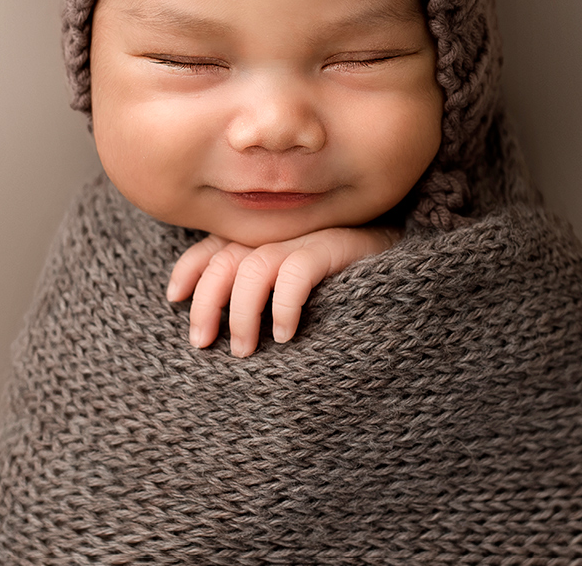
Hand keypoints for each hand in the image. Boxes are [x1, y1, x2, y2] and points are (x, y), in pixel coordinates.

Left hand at [166, 225, 400, 357]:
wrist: (407, 267)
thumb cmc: (344, 285)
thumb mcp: (291, 287)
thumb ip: (256, 288)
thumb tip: (211, 325)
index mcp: (265, 234)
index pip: (213, 244)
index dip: (189, 268)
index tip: (174, 297)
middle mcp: (282, 231)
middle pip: (225, 258)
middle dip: (207, 302)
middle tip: (204, 343)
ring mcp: (308, 236)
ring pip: (254, 267)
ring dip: (242, 313)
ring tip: (244, 350)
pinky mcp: (337, 246)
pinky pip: (297, 272)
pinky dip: (283, 305)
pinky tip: (283, 335)